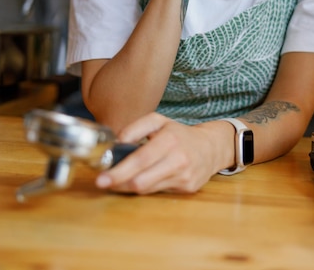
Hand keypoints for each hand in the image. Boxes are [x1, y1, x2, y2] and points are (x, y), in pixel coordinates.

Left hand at [95, 113, 219, 193]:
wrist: (212, 147)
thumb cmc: (180, 134)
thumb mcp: (159, 121)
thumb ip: (136, 127)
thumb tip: (118, 142)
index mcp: (170, 140)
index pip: (141, 160)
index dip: (120, 171)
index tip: (102, 177)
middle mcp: (179, 160)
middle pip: (142, 180)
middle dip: (119, 183)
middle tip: (102, 183)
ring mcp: (184, 177)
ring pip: (148, 189)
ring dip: (128, 187)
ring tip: (116, 181)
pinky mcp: (188, 189)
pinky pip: (158, 191)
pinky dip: (145, 187)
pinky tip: (139, 181)